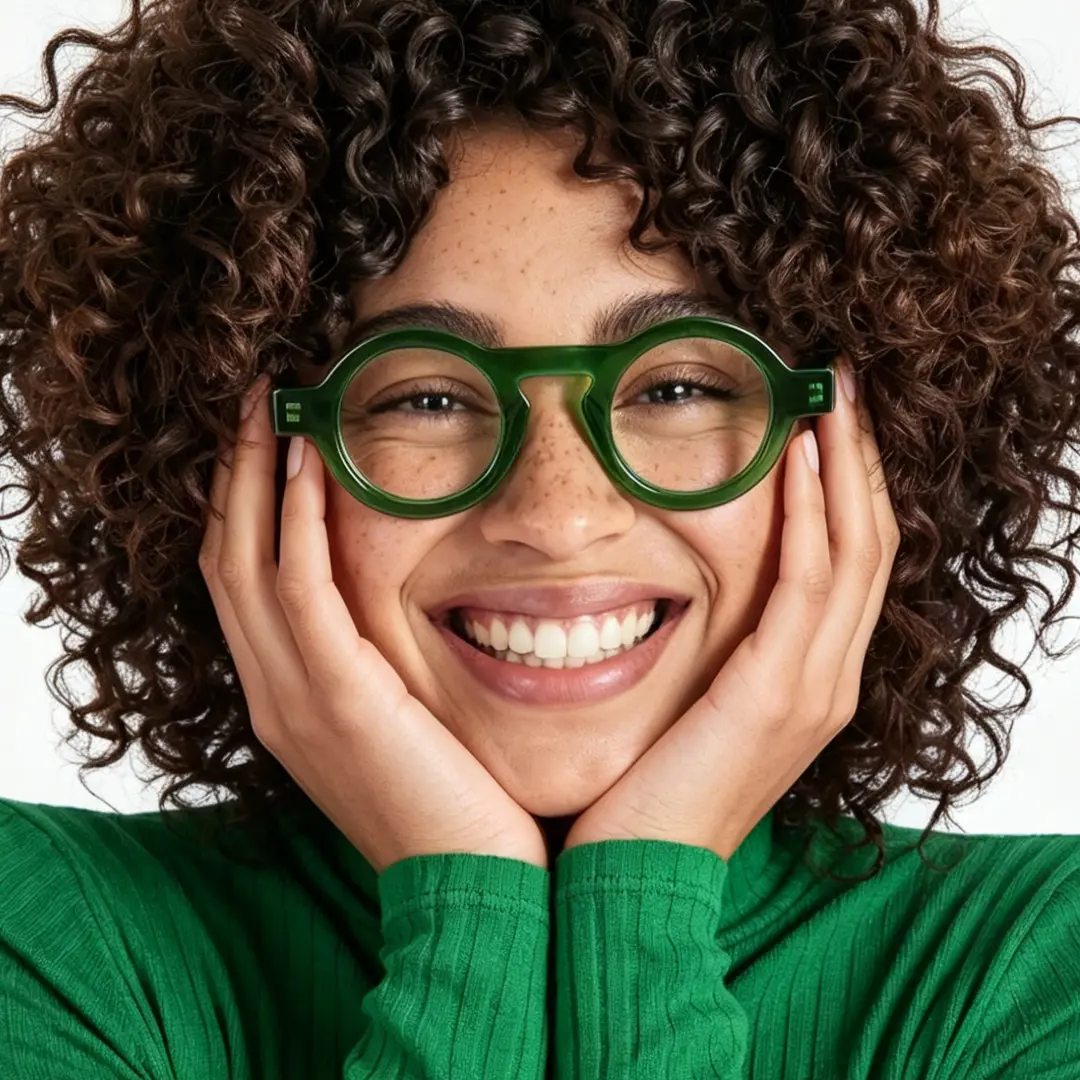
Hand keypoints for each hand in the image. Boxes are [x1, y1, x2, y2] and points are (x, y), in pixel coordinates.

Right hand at [199, 376, 548, 873]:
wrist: (473, 890)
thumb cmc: (458, 803)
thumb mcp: (409, 726)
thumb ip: (388, 668)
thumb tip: (417, 608)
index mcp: (289, 698)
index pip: (245, 584)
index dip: (245, 508)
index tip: (270, 441)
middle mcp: (273, 693)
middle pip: (225, 560)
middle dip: (234, 476)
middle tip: (258, 402)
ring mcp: (294, 697)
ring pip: (243, 563)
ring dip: (252, 479)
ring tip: (272, 407)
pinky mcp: (336, 699)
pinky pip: (298, 590)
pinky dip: (292, 523)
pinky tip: (308, 463)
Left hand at [563, 360, 899, 861]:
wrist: (634, 881)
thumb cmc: (646, 793)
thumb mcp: (688, 709)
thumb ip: (706, 654)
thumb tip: (674, 591)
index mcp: (809, 682)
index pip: (850, 564)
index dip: (845, 488)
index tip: (823, 420)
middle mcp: (828, 681)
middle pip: (870, 546)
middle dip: (858, 461)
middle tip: (841, 386)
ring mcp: (813, 689)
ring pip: (856, 553)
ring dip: (844, 468)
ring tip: (829, 397)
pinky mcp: (778, 694)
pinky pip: (809, 583)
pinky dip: (810, 515)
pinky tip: (795, 457)